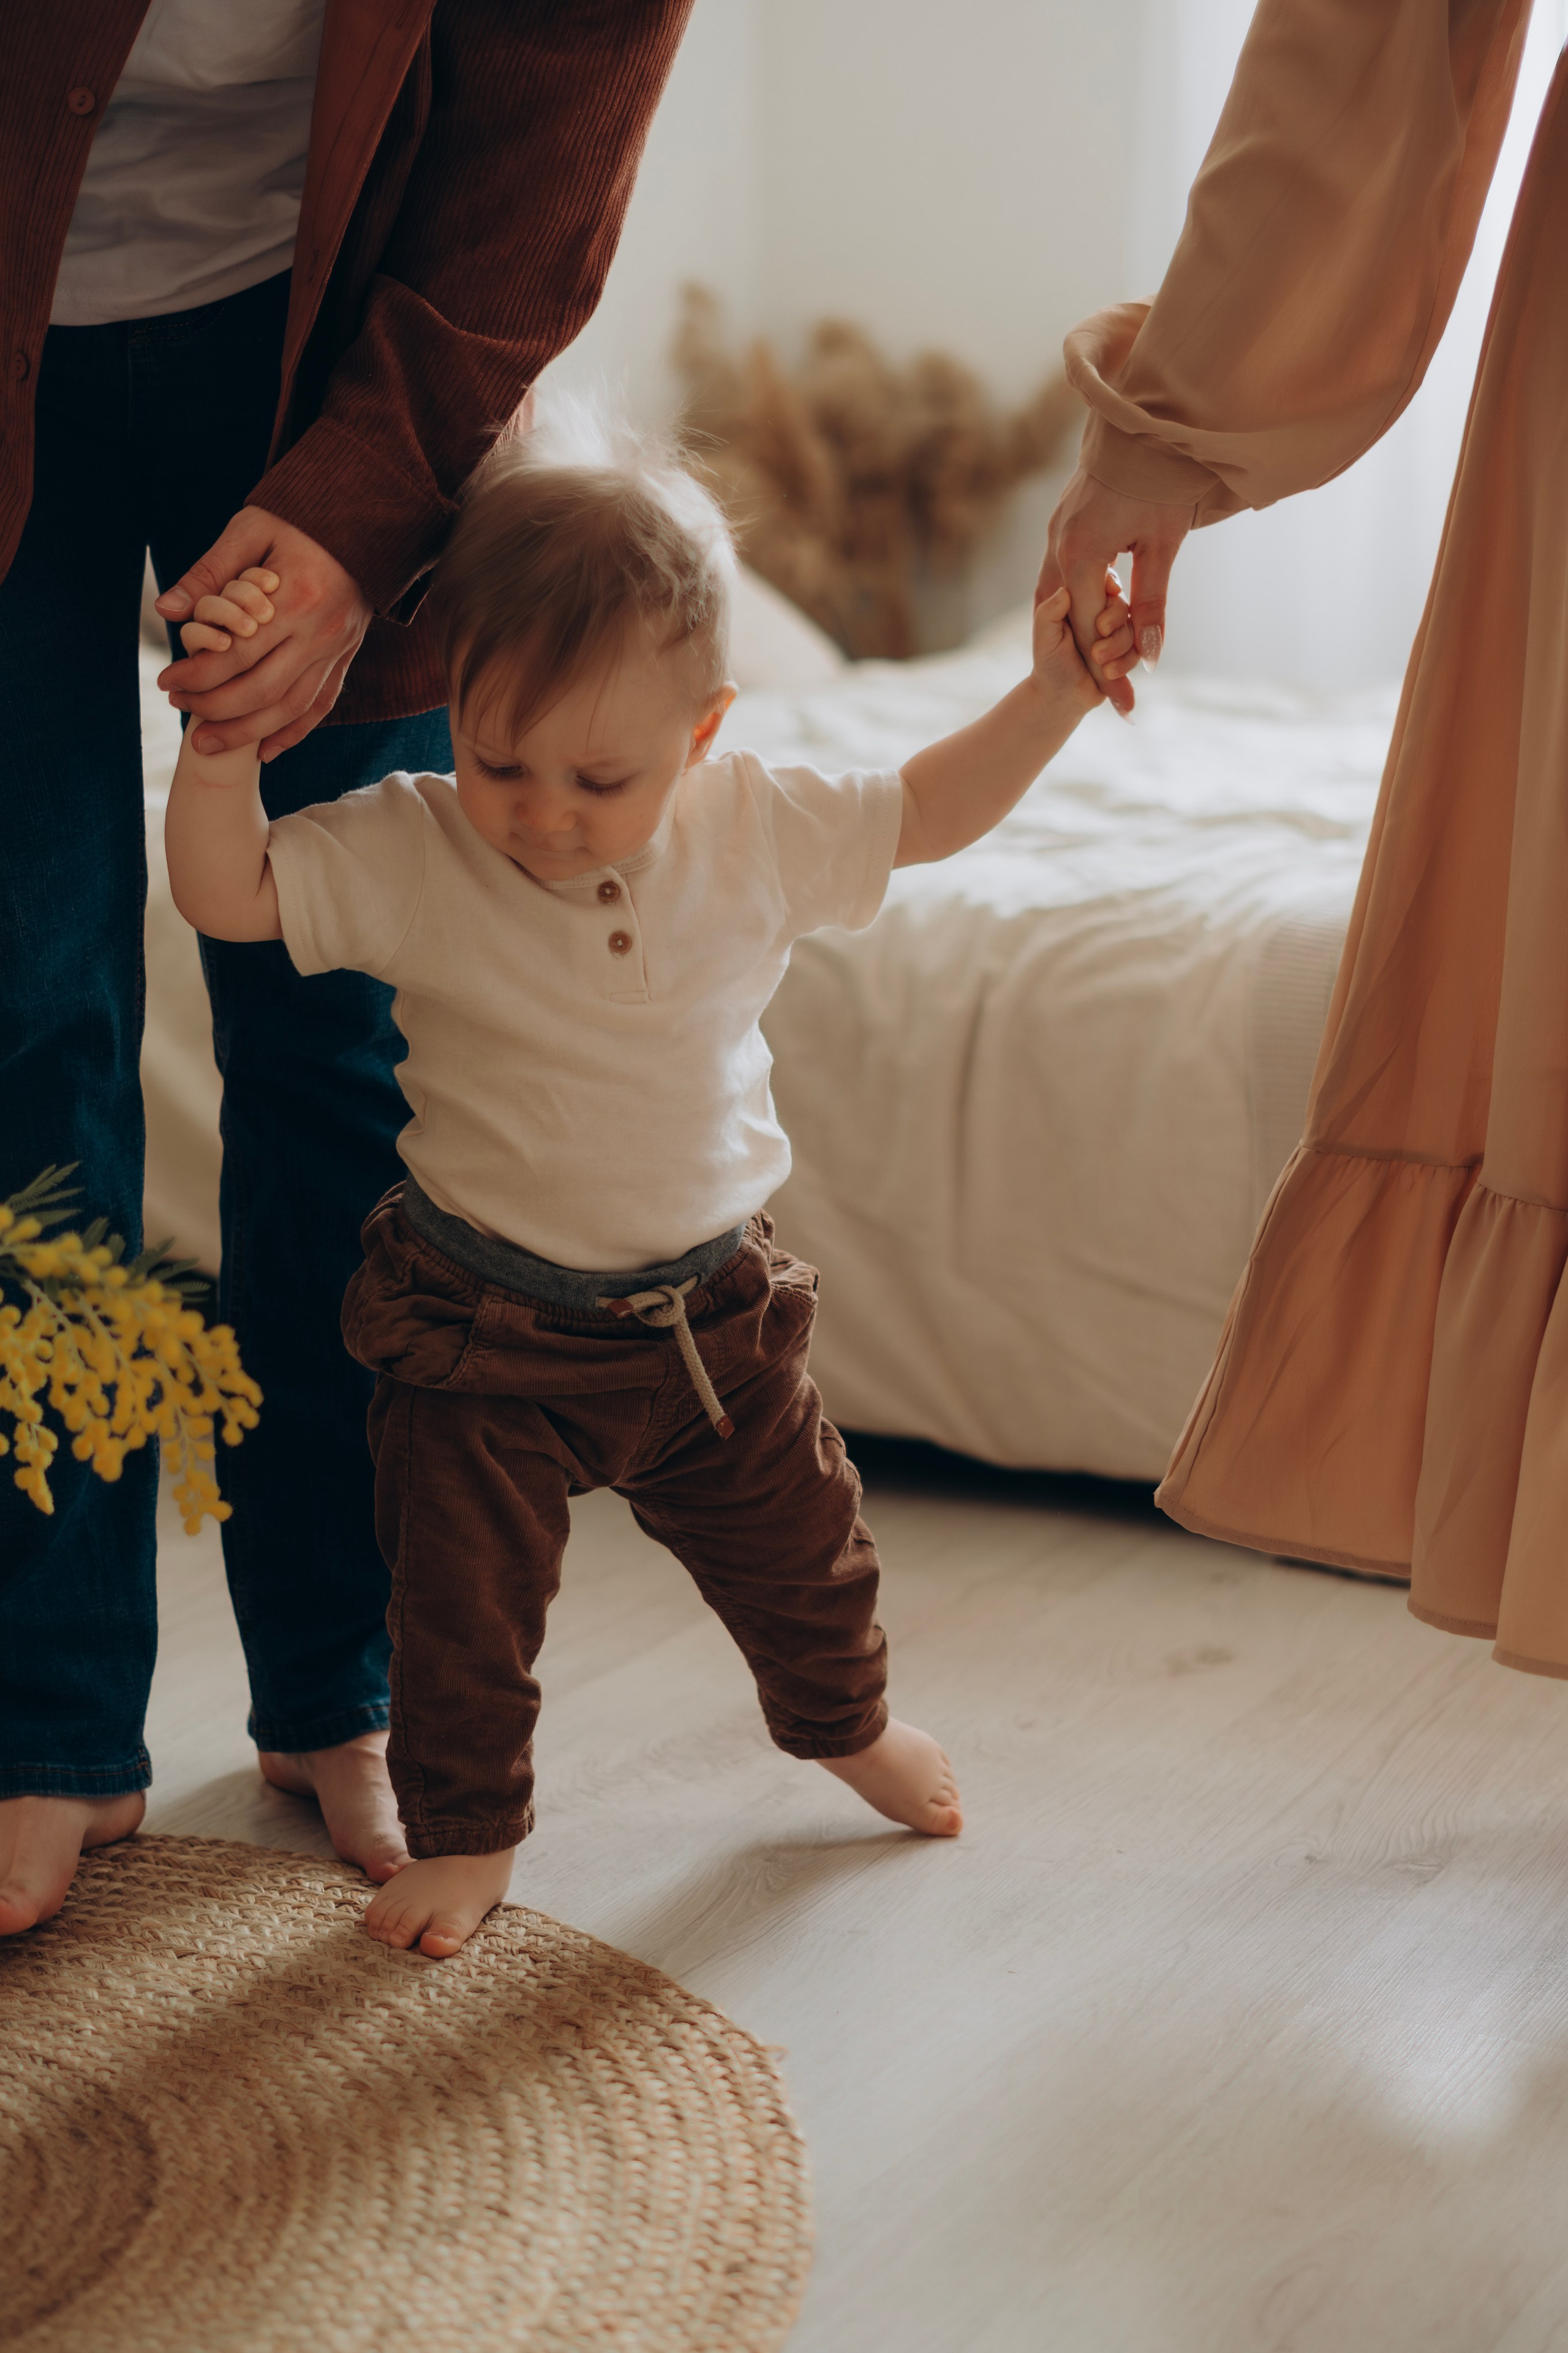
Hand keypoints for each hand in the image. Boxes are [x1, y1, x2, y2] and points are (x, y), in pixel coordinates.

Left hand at [156, 508, 371, 760]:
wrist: (365, 522)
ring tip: (207, 742)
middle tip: (179, 706)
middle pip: (262, 690)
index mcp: (295, 599)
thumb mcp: (251, 529)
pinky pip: (319, 706)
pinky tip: (262, 749)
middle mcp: (319, 633)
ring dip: (246, 732)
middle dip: (214, 708)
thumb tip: (167, 609)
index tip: (167, 680)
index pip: (237, 654)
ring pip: (290, 708)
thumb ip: (209, 570)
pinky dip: (291, 733)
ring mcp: (336, 651)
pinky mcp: (345, 659)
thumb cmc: (301, 521)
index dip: (197, 674)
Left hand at [1030, 572, 1131, 705]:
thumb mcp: (1044, 640)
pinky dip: (1126, 662)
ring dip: (1119, 647)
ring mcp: (1117, 629)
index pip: (1102, 582)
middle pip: (1122, 604)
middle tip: (1097, 645)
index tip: (1110, 596)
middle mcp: (1101, 610)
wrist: (1064, 696)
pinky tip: (1110, 673)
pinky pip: (1139, 648)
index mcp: (1080, 600)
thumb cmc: (1050, 665)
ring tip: (1099, 665)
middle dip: (1114, 623)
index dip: (1110, 588)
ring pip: (1133, 627)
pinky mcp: (1127, 648)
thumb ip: (1047, 615)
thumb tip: (1063, 592)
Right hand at [1037, 468, 1193, 716]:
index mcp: (1082, 554)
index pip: (1088, 628)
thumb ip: (1152, 602)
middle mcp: (1058, 545)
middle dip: (1089, 659)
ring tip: (1094, 665)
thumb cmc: (1163, 478)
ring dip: (1076, 631)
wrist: (1147, 420)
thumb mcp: (1163, 545)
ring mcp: (1055, 531)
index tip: (1123, 703)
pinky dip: (1072, 601)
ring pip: (1055, 597)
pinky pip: (1057, 573)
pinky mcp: (1061, 521)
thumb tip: (1147, 656)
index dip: (1106, 669)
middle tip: (1110, 696)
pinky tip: (1087, 617)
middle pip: (1066, 619)